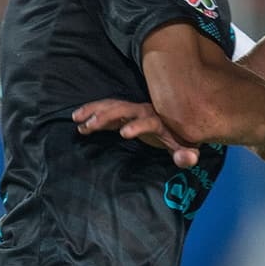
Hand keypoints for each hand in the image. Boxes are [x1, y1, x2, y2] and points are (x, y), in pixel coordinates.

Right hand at [72, 99, 200, 167]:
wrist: (180, 123)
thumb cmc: (182, 138)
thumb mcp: (187, 149)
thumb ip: (187, 155)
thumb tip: (186, 159)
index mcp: (159, 120)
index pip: (148, 121)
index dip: (138, 126)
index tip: (124, 133)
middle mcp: (144, 111)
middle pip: (124, 109)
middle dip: (106, 115)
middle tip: (89, 125)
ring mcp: (133, 110)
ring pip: (112, 106)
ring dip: (94, 111)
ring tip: (77, 120)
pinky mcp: (124, 114)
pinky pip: (106, 110)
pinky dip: (92, 112)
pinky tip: (78, 120)